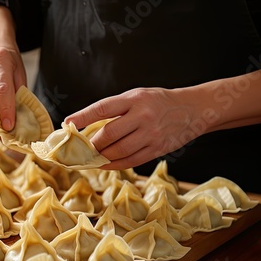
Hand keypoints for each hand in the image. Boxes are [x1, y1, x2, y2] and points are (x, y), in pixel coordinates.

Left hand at [66, 87, 200, 169]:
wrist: (193, 109)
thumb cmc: (158, 102)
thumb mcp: (137, 96)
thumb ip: (115, 109)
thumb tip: (86, 126)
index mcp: (135, 99)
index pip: (103, 108)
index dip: (83, 116)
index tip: (67, 122)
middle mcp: (143, 116)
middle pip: (109, 134)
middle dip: (91, 144)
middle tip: (80, 148)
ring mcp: (151, 134)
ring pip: (118, 151)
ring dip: (101, 157)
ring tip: (90, 157)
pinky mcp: (157, 149)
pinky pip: (131, 161)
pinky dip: (114, 165)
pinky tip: (104, 164)